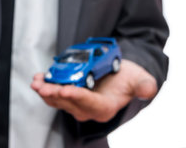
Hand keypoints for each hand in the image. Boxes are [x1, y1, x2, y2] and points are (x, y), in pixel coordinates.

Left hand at [31, 59, 156, 121]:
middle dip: (55, 95)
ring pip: (58, 100)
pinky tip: (38, 78)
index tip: (66, 90)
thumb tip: (148, 90)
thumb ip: (144, 85)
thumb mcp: (141, 79)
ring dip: (46, 91)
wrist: (120, 76)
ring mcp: (76, 103)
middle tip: (44, 86)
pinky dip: (45, 86)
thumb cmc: (129, 78)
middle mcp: (88, 109)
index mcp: (105, 107)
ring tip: (37, 82)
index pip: (90, 104)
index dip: (77, 97)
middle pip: (69, 103)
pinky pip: (54, 94)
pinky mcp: (68, 96)